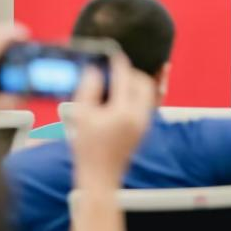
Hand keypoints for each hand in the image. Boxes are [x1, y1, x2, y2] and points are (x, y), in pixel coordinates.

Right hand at [69, 53, 155, 191]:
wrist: (100, 176)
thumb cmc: (87, 148)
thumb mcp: (82, 116)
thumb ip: (89, 89)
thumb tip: (95, 70)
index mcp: (123, 112)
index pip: (125, 78)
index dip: (118, 63)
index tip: (112, 55)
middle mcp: (139, 116)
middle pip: (144, 83)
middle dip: (132, 73)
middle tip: (116, 69)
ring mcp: (144, 123)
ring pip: (148, 93)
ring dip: (136, 83)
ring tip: (118, 81)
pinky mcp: (144, 128)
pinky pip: (146, 104)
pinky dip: (137, 95)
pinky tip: (120, 96)